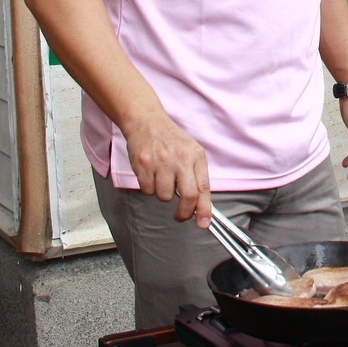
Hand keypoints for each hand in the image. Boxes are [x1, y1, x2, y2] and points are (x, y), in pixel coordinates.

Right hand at [121, 112, 211, 226]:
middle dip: (184, 213)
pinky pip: (148, 190)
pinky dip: (149, 187)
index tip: (204, 223)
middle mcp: (180, 159)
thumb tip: (200, 206)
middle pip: (188, 196)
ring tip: (162, 178)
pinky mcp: (143, 165)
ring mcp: (161, 162)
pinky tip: (151, 173)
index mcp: (196, 156)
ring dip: (163, 194)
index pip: (204, 188)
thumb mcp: (191, 153)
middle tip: (180, 216)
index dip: (204, 210)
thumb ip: (197, 177)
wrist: (147, 122)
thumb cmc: (171, 140)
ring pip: (164, 196)